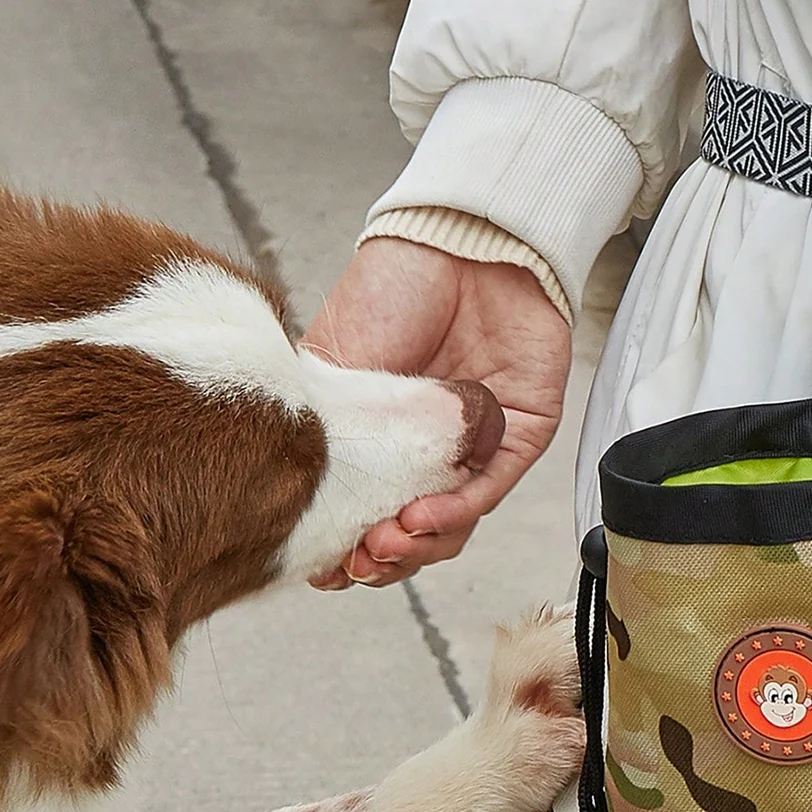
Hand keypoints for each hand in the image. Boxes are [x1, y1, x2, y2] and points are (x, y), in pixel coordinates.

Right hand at [301, 238, 571, 585]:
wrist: (457, 242)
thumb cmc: (392, 289)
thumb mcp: (332, 366)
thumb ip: (327, 435)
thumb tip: (296, 508)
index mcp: (376, 444)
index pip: (361, 516)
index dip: (342, 551)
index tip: (321, 569)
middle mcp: (424, 457)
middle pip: (408, 537)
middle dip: (380, 561)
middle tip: (355, 563)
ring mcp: (471, 453)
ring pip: (449, 529)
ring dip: (417, 547)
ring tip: (385, 542)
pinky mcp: (516, 440)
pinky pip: (487, 492)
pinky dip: (455, 514)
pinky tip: (423, 518)